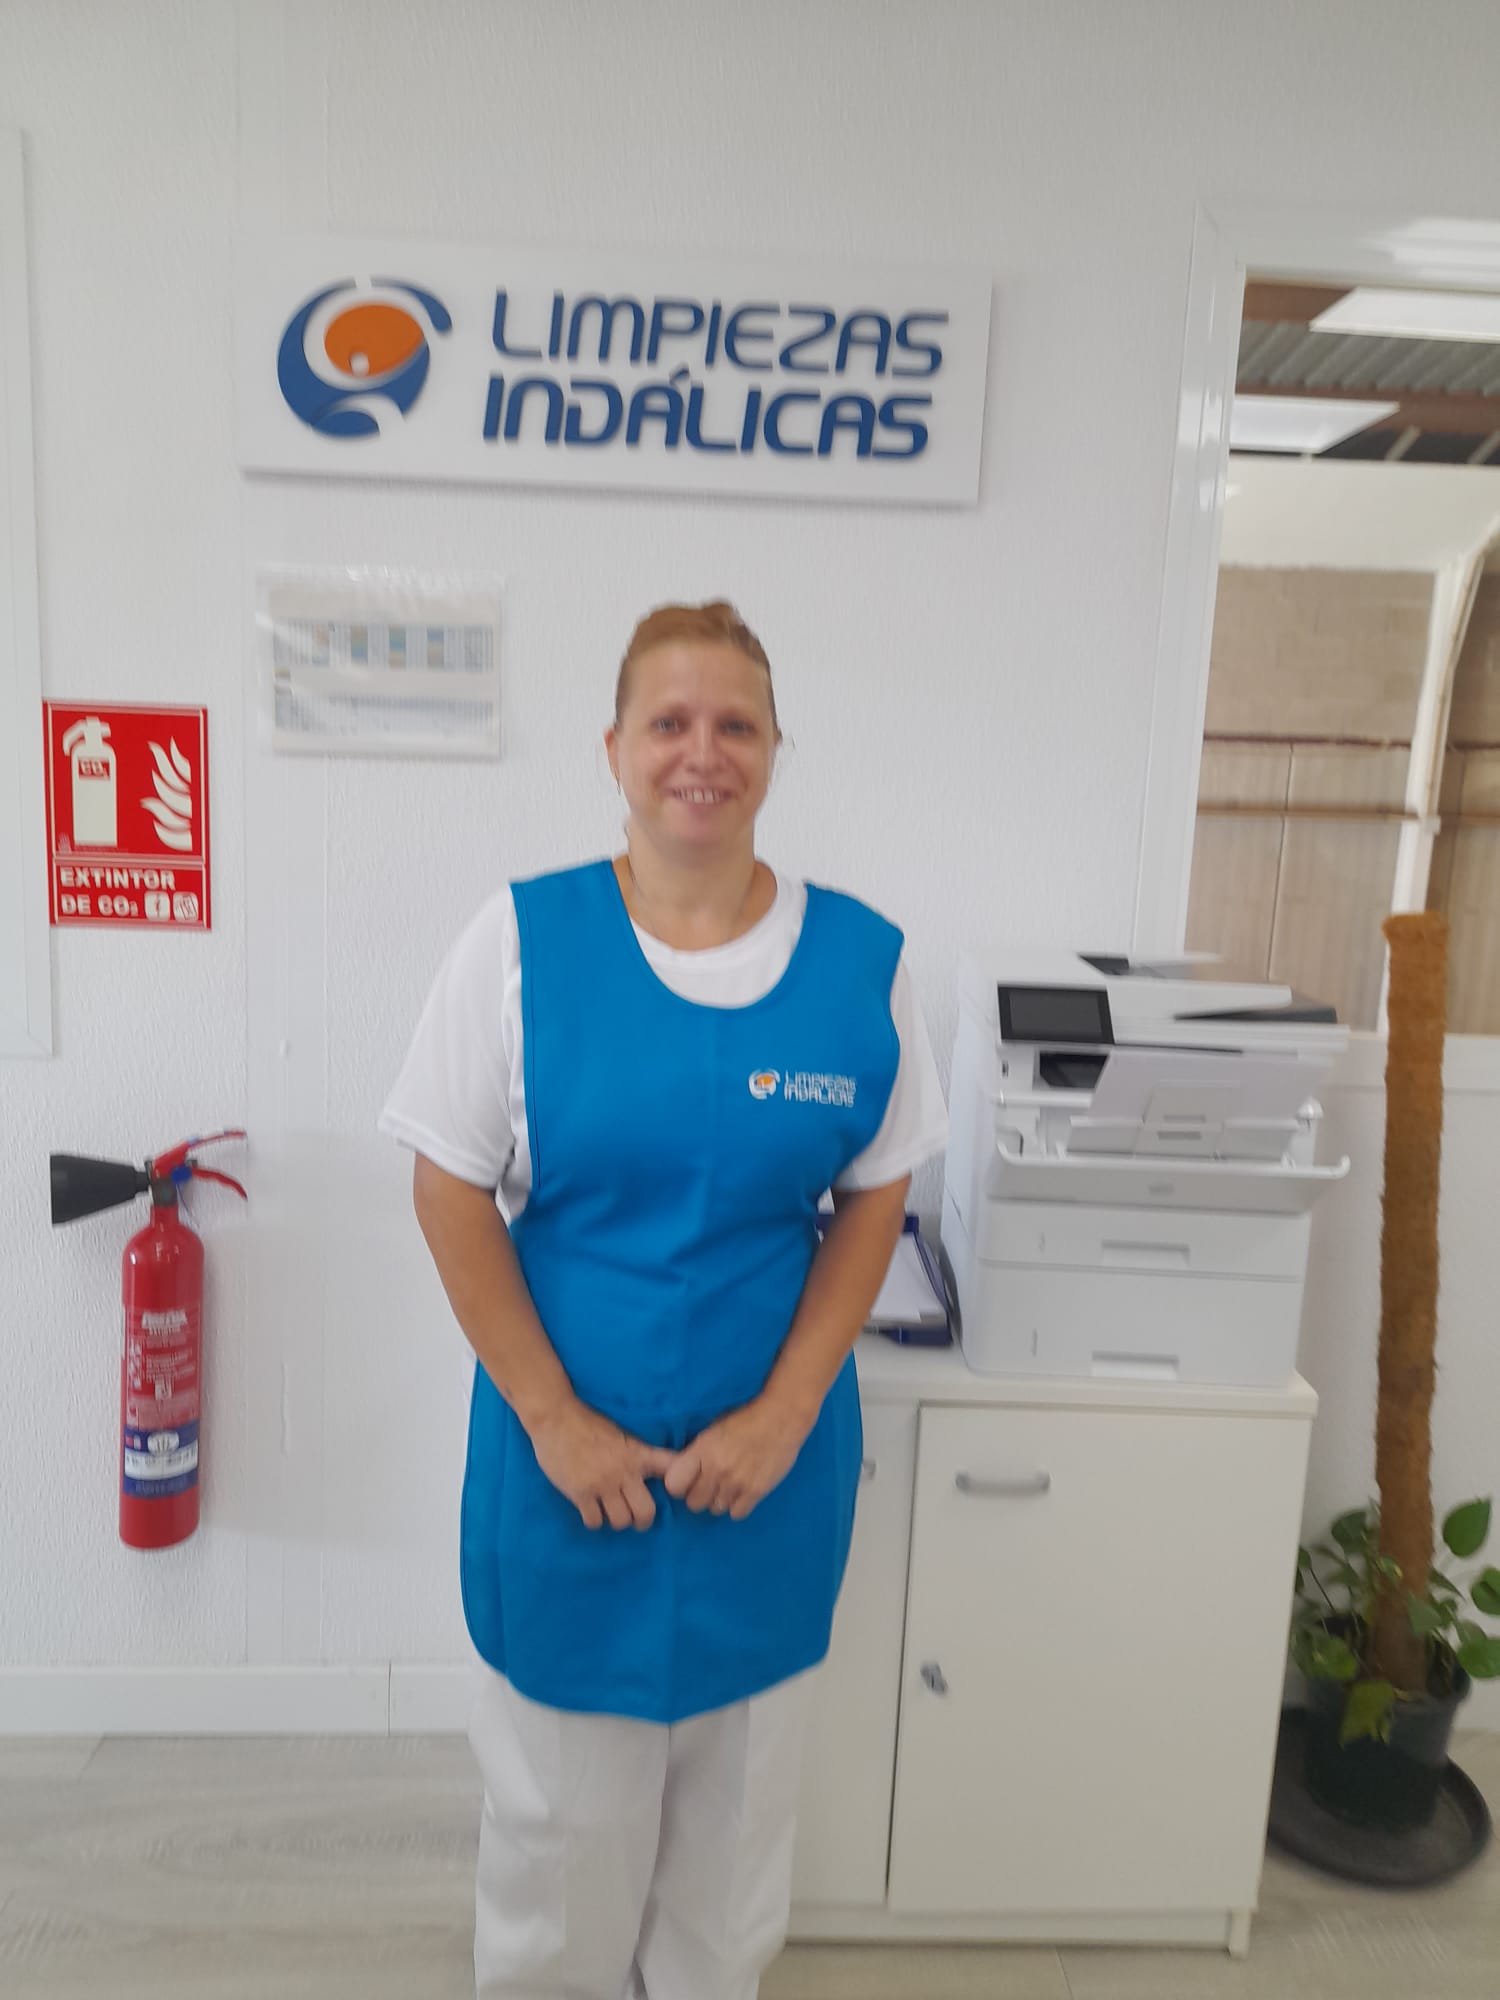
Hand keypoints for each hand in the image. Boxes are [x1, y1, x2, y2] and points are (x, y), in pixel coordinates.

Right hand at [528, 1399, 675, 1530]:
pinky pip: (595, 1521)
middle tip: (637, 1518)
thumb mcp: (620, 1434)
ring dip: (617, 1520)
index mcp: (637, 1453)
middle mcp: (624, 1471)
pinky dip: (594, 1520)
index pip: (670, 1467)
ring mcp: (602, 1484)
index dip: (681, 1481)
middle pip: (646, 1512)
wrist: (556, 1418)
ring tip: (612, 1513)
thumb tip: (649, 1470)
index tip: (678, 1491)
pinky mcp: (580, 1493)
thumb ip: (635, 1453)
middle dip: (643, 1519)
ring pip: (621, 1521)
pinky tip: (592, 1511)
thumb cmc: (587, 1422)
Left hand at [664, 1396, 812, 1521]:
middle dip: (700, 1495)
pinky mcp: (756, 1491)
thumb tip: (677, 1470)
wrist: (781, 1417)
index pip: (674, 1485)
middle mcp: (717, 1468)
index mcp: (702, 1449)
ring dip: (720, 1500)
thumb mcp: (713, 1431)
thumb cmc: (745, 1420)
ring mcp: (736, 1481)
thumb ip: (696, 1453)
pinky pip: (736, 1514)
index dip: (679, 1486)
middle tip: (710, 1484)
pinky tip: (742, 1491)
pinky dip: (738, 1505)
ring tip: (730, 1484)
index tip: (687, 1481)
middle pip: (694, 1503)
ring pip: (715, 1509)